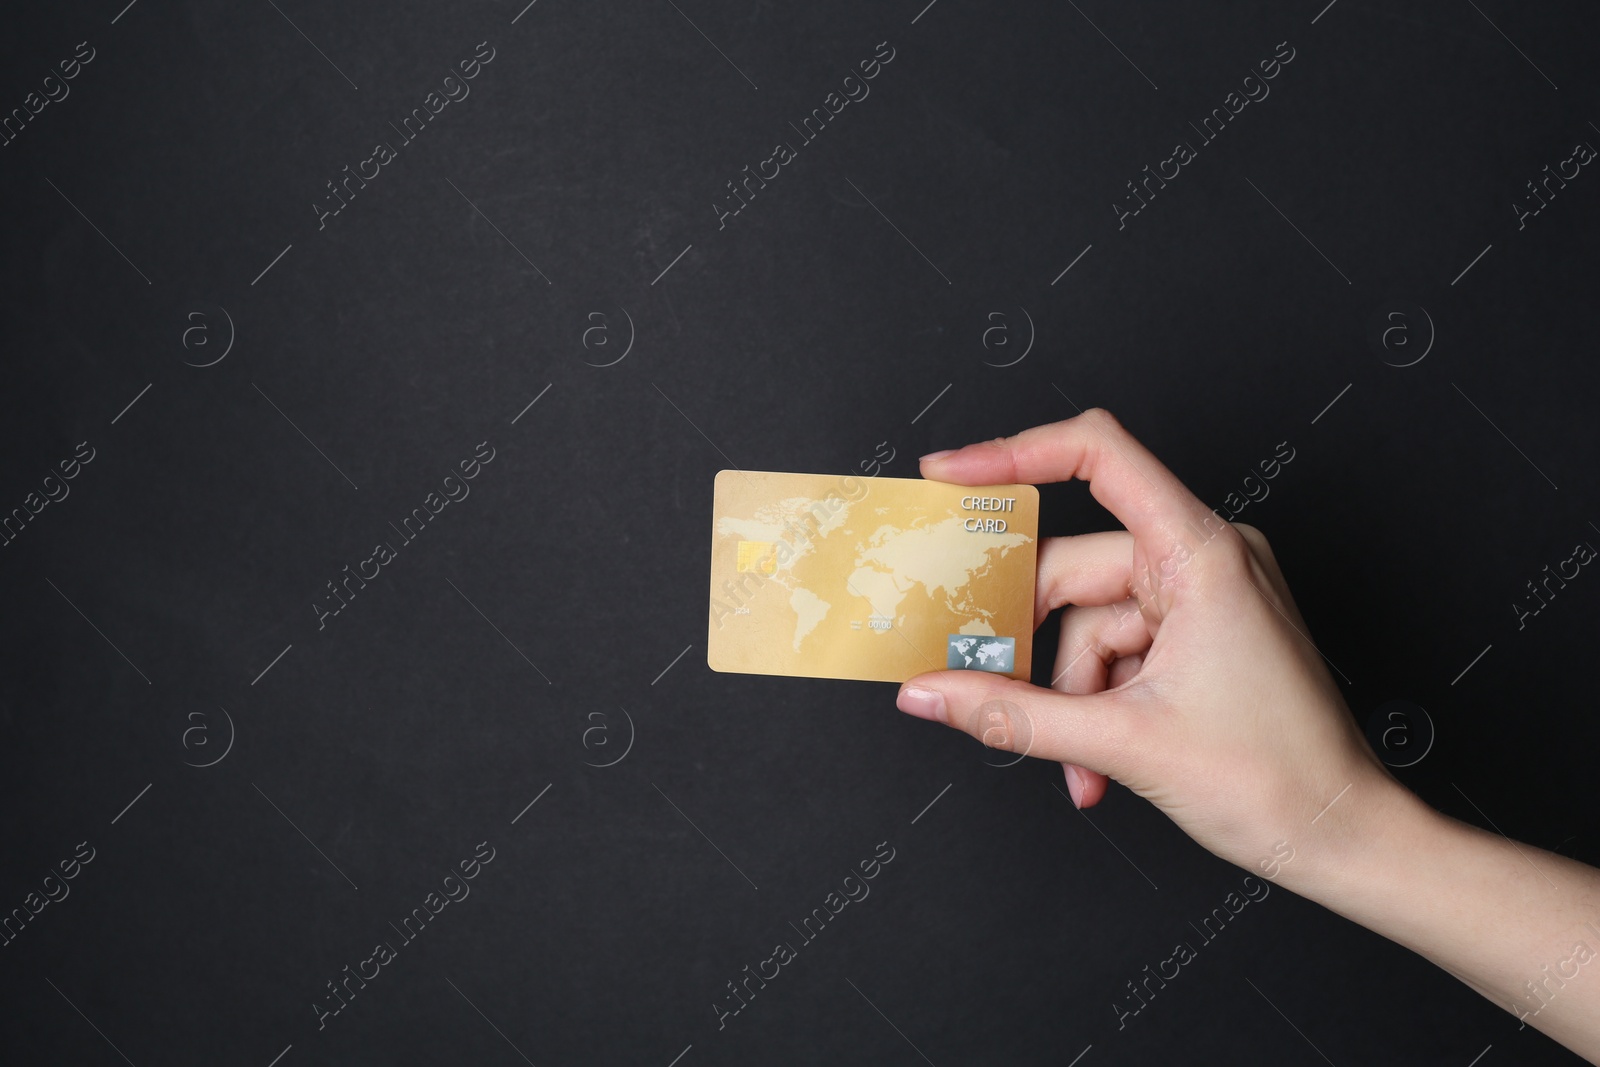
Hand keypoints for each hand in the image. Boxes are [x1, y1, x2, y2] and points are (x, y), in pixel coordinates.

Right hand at [897, 409, 1404, 875]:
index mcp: (1202, 553)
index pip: (1100, 456)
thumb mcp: (1124, 742)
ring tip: (1083, 762)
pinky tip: (1100, 763)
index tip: (950, 476)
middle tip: (983, 682)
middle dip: (1035, 649)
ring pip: (1088, 622)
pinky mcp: (1202, 633)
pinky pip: (1118, 649)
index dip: (1014, 454)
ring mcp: (1204, 597)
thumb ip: (1011, 712)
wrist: (1345, 838)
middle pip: (1074, 569)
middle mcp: (1205, 559)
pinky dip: (1097, 704)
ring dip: (1069, 697)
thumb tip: (931, 693)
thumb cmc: (1281, 780)